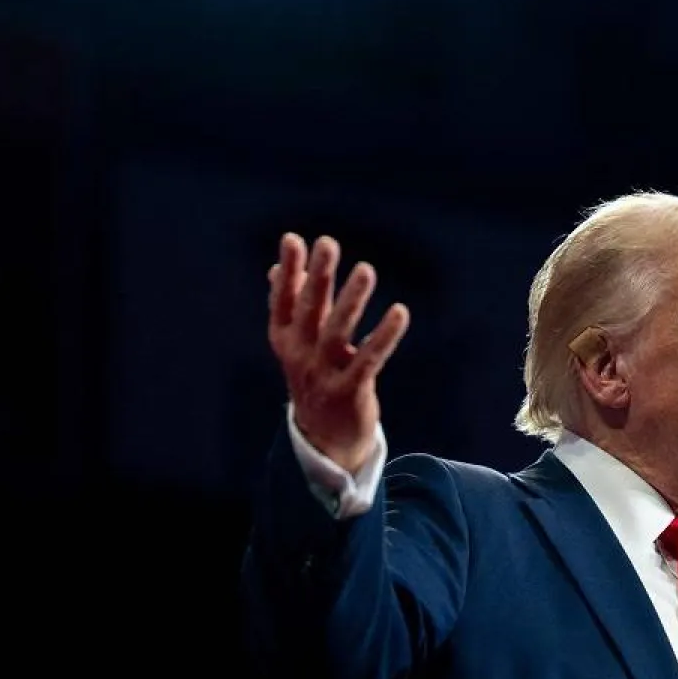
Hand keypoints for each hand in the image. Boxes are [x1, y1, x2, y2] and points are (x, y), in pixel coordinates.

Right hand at [267, 233, 409, 472]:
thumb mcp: (300, 344)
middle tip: (328, 243)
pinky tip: (399, 312)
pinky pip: (369, 359)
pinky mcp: (350, 392)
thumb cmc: (315, 379)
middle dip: (319, 275)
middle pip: (309, 310)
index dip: (289, 271)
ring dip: (351, 300)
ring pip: (337, 331)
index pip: (284, 300)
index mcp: (285, 340)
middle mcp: (300, 356)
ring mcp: (323, 375)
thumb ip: (293, 305)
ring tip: (365, 270)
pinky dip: (384, 335)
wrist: (324, 439)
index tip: (293, 239)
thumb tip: (277, 268)